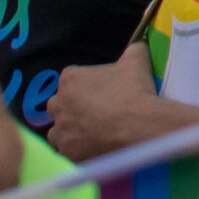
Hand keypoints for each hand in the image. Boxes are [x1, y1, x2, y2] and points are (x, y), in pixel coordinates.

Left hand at [45, 43, 169, 159]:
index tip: (103, 92)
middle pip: (60, 105)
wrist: (140, 127)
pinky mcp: (66, 154)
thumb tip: (137, 44)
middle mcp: (58, 105)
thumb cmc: (135, 91)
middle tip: (97, 112)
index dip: (87, 85)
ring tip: (93, 133)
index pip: (71, 78)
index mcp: (70, 79)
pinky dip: (76, 151)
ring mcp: (60, 132)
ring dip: (70, 131)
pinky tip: (94, 148)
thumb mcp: (136, 60)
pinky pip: (66, 152)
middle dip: (72, 108)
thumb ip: (132, 49)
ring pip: (58, 131)